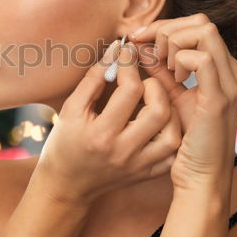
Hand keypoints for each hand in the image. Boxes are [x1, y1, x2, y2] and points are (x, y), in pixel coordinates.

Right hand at [36, 39, 181, 206]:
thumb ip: (93, 79)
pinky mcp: (147, 174)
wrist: (66, 184)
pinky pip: (172, 153)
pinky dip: (171, 133)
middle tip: (142, 80)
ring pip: (172, 134)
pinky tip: (158, 123)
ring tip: (152, 100)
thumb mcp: (71, 109)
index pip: (130, 91)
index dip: (129, 64)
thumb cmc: (64, 143)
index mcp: (101, 134)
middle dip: (154, 86)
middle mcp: (124, 152)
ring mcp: (138, 166)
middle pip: (159, 112)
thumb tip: (115, 52)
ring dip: (168, 109)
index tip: (126, 53)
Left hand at [128, 13, 236, 192]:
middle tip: (144, 46)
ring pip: (204, 31)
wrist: (200, 174)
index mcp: (218, 68)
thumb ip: (159, 70)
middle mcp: (228, 70)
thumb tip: (140, 46)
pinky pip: (201, 59)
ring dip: (173, 41)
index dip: (164, 25)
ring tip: (161, 64)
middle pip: (202, 22)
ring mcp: (227, 82)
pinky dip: (180, 59)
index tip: (137, 37)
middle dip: (166, 28)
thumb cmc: (185, 137)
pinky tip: (171, 76)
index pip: (196, 25)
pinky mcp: (218, 98)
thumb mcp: (170, 95)